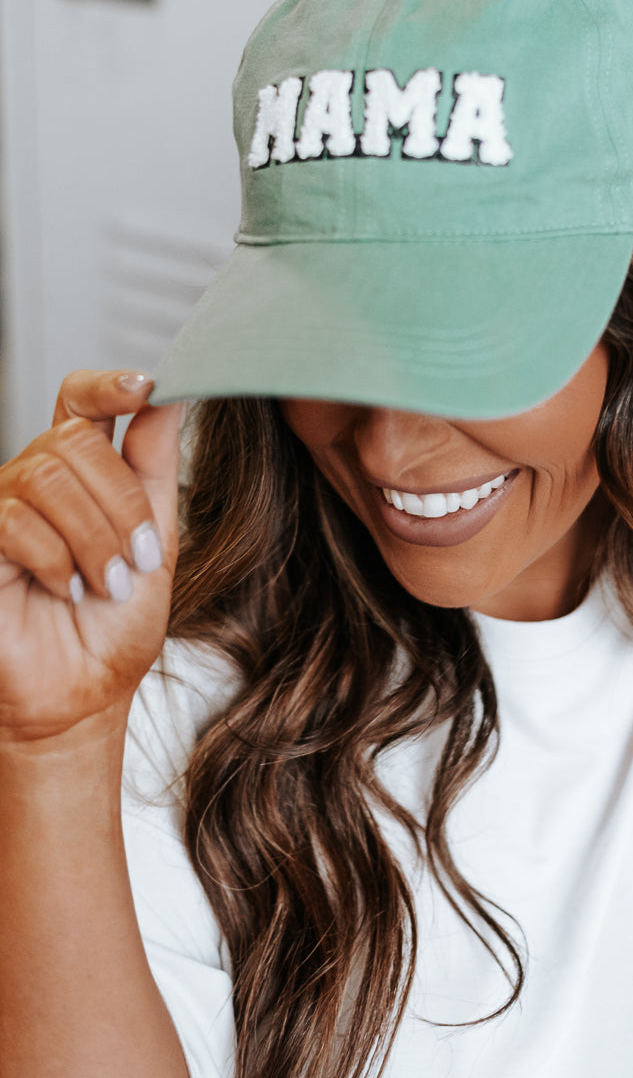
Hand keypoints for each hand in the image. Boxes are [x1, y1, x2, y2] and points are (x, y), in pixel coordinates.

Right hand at [0, 372, 184, 745]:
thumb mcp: (155, 539)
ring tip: (105, 583)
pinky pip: (13, 520)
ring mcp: (1, 508)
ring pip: (47, 477)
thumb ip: (154, 467)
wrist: (84, 693)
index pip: (80, 400)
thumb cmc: (115, 625)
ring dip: (93, 536)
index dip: (106, 384)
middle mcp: (36, 480)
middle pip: (73, 438)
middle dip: (119, 502)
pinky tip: (64, 589)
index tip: (142, 387)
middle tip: (137, 559)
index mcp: (83, 473)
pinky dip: (54, 558)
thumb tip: (172, 397)